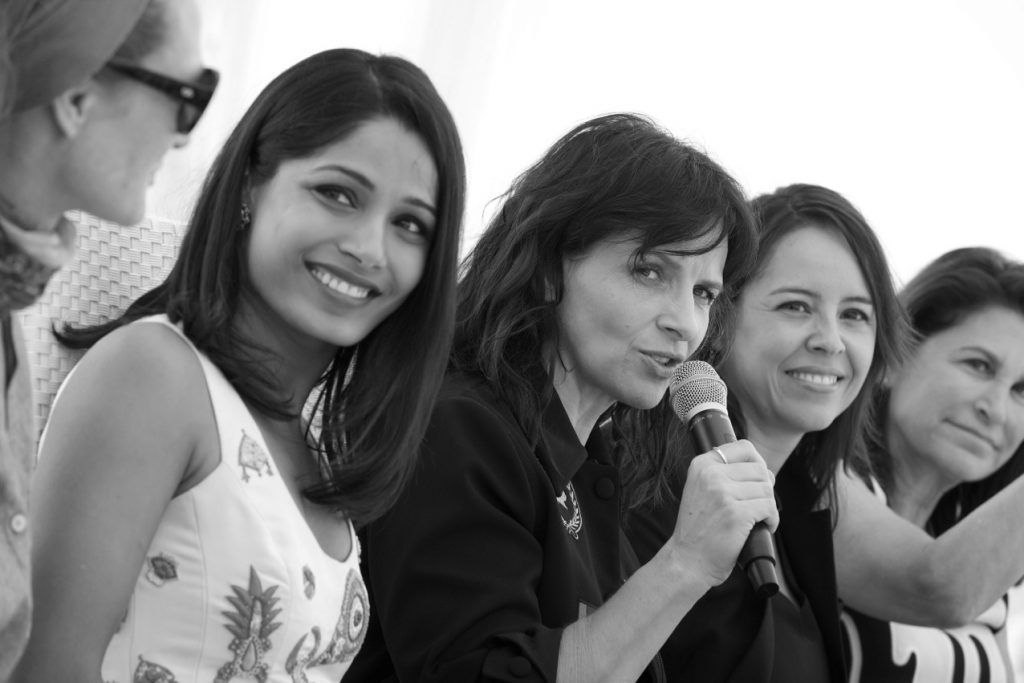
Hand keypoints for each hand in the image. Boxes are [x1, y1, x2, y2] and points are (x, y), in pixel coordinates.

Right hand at [669, 440, 777, 586]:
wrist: (688, 560)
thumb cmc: (698, 529)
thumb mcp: (701, 490)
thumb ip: (723, 474)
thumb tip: (764, 469)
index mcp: (701, 465)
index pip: (744, 447)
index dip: (758, 463)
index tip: (757, 480)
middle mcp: (711, 474)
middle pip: (760, 469)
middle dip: (765, 488)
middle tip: (757, 505)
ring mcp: (723, 493)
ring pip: (766, 489)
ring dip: (768, 506)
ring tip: (759, 518)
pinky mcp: (736, 513)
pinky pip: (769, 507)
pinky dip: (772, 519)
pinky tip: (763, 527)